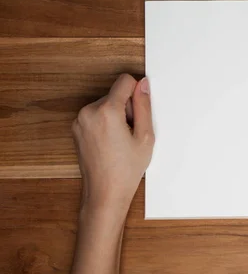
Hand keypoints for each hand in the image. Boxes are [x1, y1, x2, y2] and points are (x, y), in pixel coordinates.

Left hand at [72, 74, 153, 219]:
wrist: (105, 193)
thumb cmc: (126, 170)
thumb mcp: (145, 136)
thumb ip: (144, 106)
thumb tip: (143, 85)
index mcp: (107, 111)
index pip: (124, 81)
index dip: (137, 93)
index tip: (140, 111)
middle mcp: (89, 112)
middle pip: (115, 94)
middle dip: (127, 108)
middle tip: (131, 133)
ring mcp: (80, 120)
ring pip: (106, 104)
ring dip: (116, 116)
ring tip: (121, 140)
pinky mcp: (77, 128)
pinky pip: (96, 115)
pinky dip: (106, 123)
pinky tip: (111, 143)